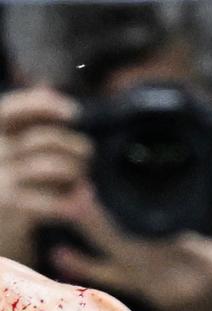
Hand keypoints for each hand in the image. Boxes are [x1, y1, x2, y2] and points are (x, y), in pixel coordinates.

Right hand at [0, 86, 91, 267]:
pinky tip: (79, 204)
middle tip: (87, 156)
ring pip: (52, 168)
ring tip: (83, 181)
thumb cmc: (9, 187)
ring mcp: (1, 184)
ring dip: (76, 173)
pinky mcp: (12, 211)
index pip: (10, 111)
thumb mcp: (11, 150)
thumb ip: (26, 121)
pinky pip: (53, 203)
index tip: (73, 112)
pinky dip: (71, 203)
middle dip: (74, 146)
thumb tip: (46, 83)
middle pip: (42, 140)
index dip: (41, 105)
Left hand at [52, 149, 211, 310]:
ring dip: (88, 238)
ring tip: (64, 210)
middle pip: (127, 250)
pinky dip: (85, 266)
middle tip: (76, 191)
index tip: (114, 190)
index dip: (135, 218)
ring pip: (113, 264)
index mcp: (201, 264)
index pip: (163, 240)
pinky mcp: (142, 294)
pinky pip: (110, 280)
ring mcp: (154, 290)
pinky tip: (59, 254)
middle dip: (97, 222)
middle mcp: (173, 280)